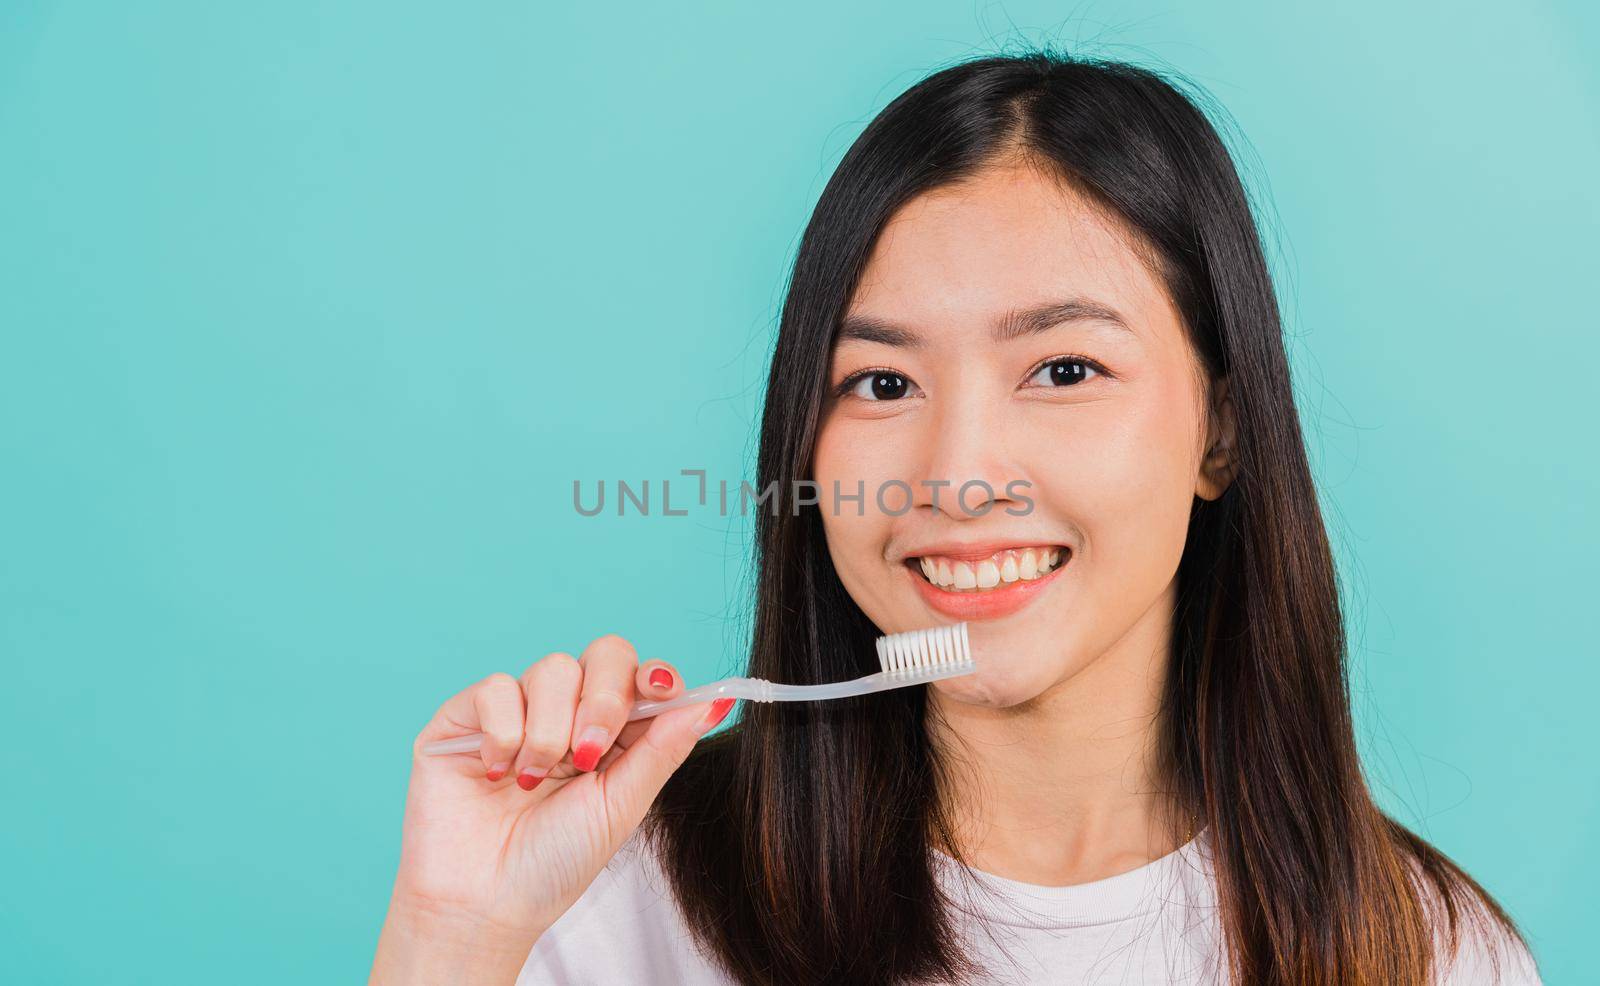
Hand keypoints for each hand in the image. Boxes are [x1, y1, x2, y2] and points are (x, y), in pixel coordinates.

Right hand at [369, 634, 732, 982]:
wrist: (483, 904)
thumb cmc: (554, 863)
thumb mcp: (621, 807)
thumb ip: (663, 750)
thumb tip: (713, 703)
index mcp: (613, 734)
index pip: (641, 676)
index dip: (655, 676)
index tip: (660, 691)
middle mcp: (568, 713)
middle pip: (604, 654)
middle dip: (604, 699)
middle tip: (587, 755)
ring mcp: (519, 710)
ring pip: (553, 668)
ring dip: (551, 730)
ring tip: (534, 782)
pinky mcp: (466, 716)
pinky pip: (497, 688)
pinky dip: (504, 733)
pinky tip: (497, 774)